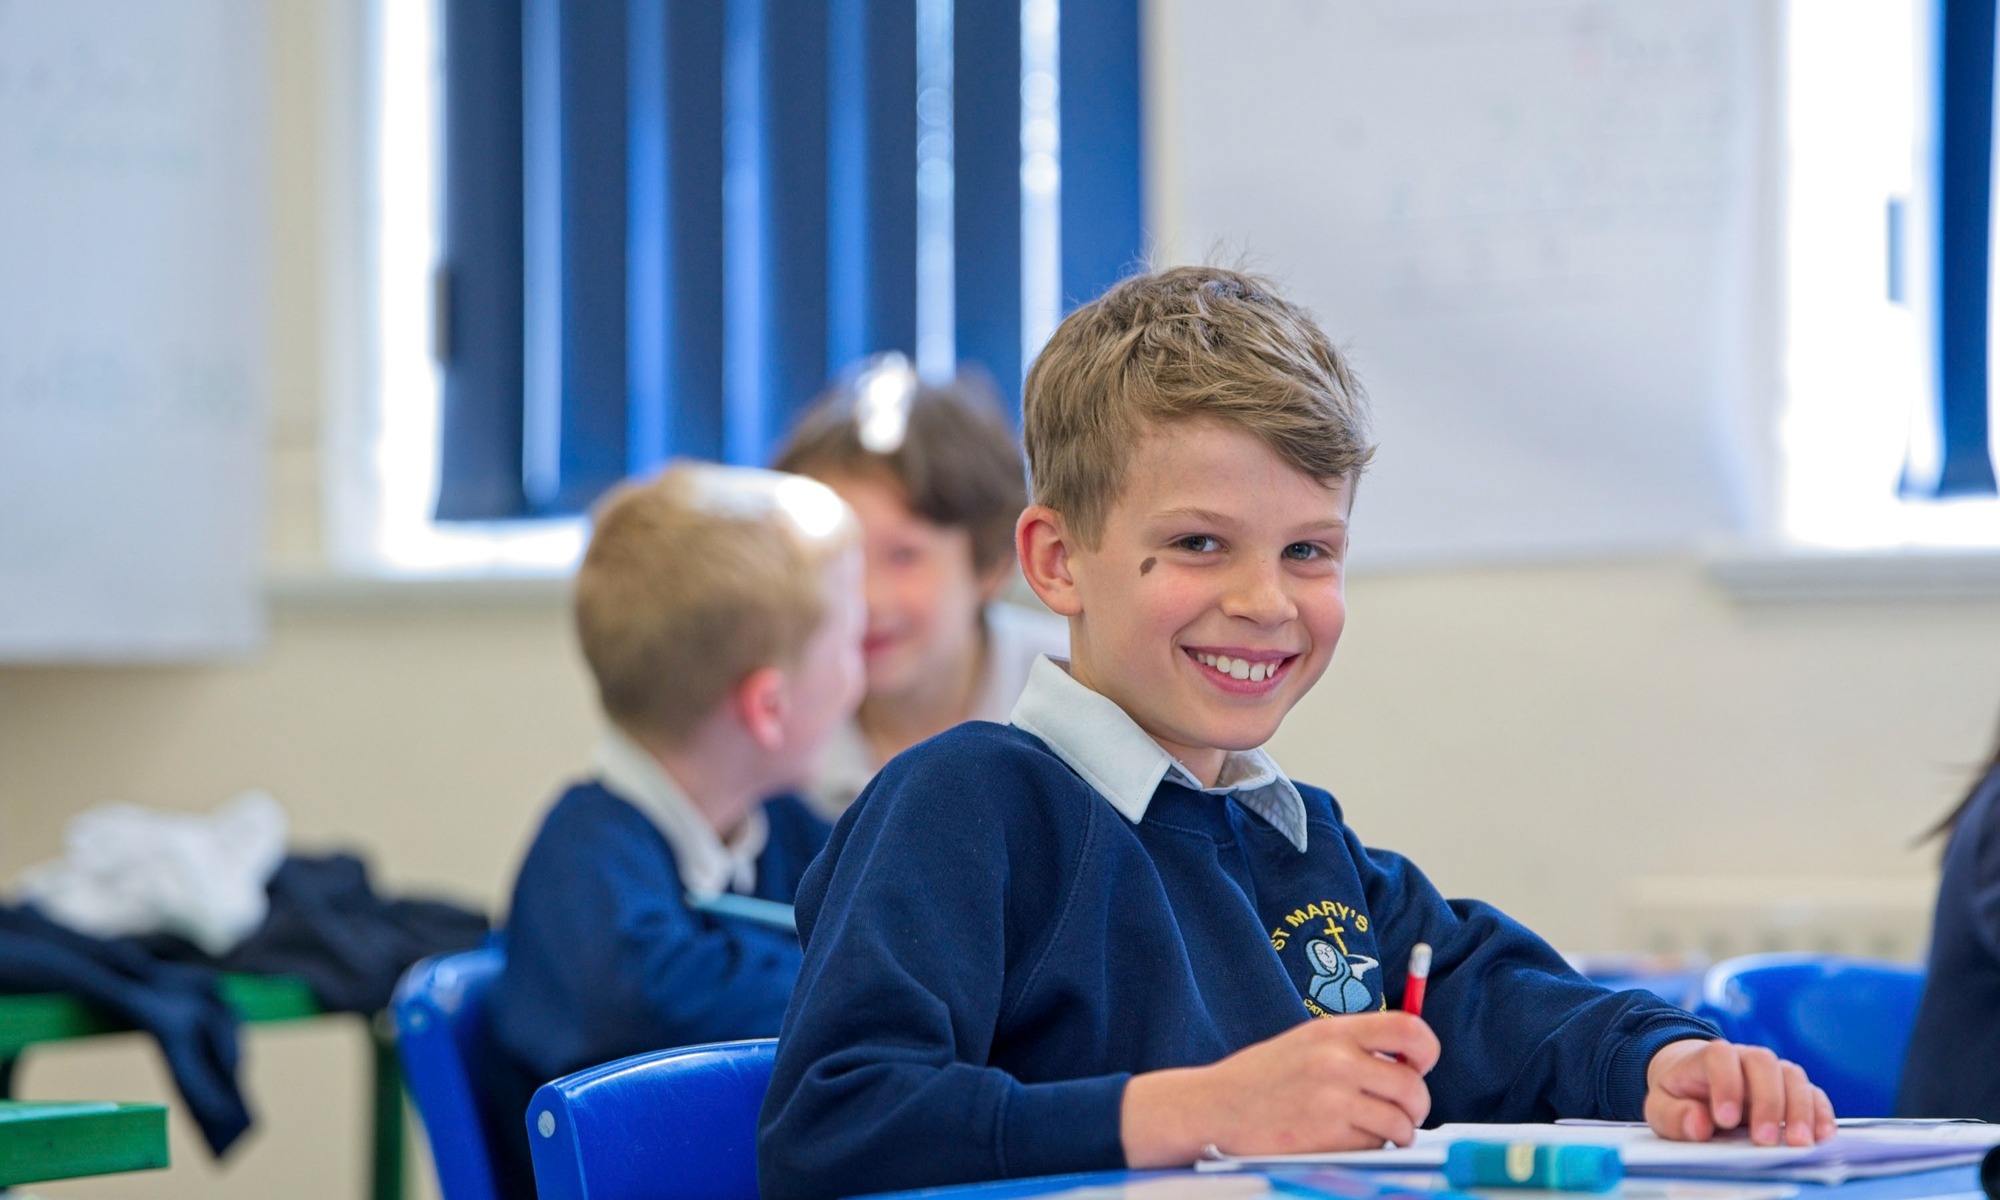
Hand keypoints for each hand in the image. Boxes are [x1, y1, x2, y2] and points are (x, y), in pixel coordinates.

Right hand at [1121, 1013, 1439, 1167]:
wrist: (1214, 1108)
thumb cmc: (1262, 1078)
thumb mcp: (1307, 1043)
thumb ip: (1354, 1046)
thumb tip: (1410, 1061)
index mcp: (1333, 1032)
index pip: (1409, 1029)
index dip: (1426, 1050)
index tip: (1419, 1065)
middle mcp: (1337, 1062)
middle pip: (1413, 1085)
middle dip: (1415, 1106)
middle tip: (1403, 1112)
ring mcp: (1332, 1101)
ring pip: (1400, 1123)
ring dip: (1397, 1133)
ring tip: (1375, 1131)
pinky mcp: (1327, 1138)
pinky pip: (1375, 1147)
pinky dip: (1371, 1149)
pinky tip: (1345, 1141)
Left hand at [1644, 1038, 1836, 1145]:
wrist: (1695, 1084)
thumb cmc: (1680, 1097)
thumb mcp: (1662, 1108)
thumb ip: (1674, 1116)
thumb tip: (1699, 1124)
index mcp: (1708, 1057)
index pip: (1720, 1057)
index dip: (1726, 1084)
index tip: (1724, 1120)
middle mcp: (1744, 1057)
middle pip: (1763, 1064)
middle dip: (1767, 1102)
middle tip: (1764, 1141)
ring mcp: (1772, 1071)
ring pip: (1793, 1076)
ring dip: (1799, 1110)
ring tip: (1798, 1144)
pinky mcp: (1792, 1089)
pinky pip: (1813, 1092)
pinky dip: (1821, 1112)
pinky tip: (1822, 1136)